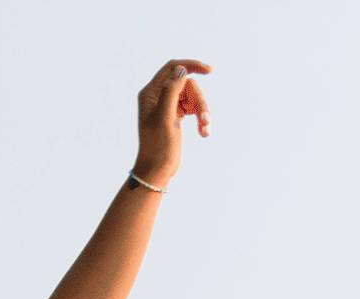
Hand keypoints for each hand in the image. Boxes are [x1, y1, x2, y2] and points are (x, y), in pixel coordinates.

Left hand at [134, 58, 211, 187]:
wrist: (157, 172)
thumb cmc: (158, 147)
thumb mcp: (164, 118)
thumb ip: (171, 92)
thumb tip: (180, 69)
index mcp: (150, 93)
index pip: (173, 68)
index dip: (191, 66)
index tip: (209, 70)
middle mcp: (157, 95)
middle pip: (187, 84)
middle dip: (199, 100)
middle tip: (205, 119)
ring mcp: (167, 104)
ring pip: (193, 96)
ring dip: (202, 110)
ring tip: (205, 129)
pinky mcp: (176, 114)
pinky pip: (193, 107)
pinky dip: (200, 117)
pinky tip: (204, 131)